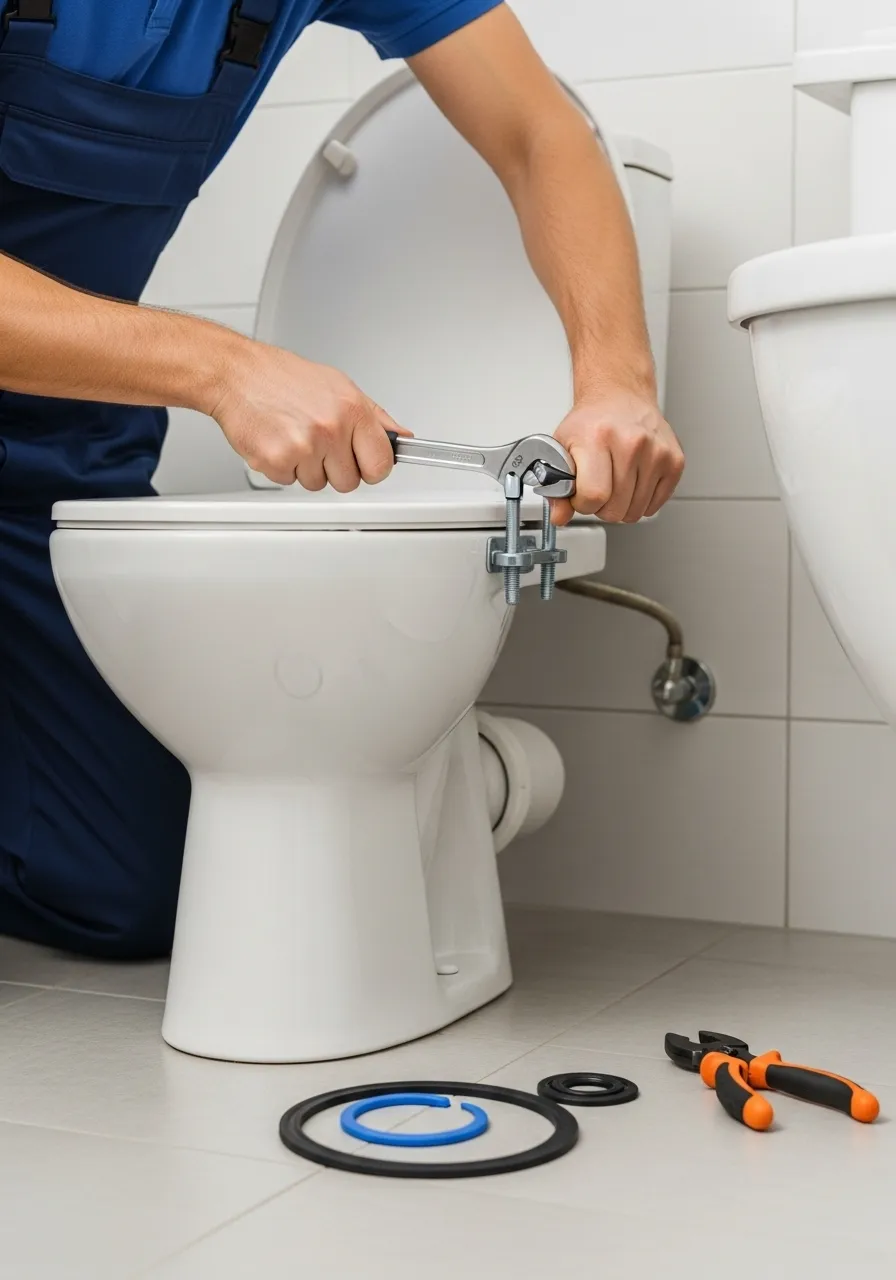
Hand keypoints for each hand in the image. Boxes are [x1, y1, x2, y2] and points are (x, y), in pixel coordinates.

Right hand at [209, 338, 409, 489]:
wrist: (237, 374)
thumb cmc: (283, 377)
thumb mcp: (339, 386)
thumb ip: (374, 416)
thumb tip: (401, 438)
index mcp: (352, 410)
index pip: (382, 463)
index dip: (372, 467)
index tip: (364, 463)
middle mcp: (330, 428)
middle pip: (350, 482)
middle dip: (336, 469)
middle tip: (320, 444)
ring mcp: (304, 447)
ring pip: (319, 484)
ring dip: (307, 468)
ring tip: (295, 436)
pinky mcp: (277, 461)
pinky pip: (290, 482)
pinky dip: (283, 468)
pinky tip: (278, 441)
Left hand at [551, 389, 683, 524]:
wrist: (621, 396)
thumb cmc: (592, 422)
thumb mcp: (563, 448)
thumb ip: (557, 486)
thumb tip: (560, 516)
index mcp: (598, 437)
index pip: (594, 496)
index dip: (583, 503)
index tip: (581, 493)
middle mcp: (632, 442)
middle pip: (616, 509)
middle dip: (601, 507)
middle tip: (597, 487)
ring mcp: (657, 452)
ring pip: (636, 512)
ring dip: (621, 506)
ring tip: (614, 482)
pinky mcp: (675, 461)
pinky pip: (654, 506)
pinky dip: (641, 502)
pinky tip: (632, 482)